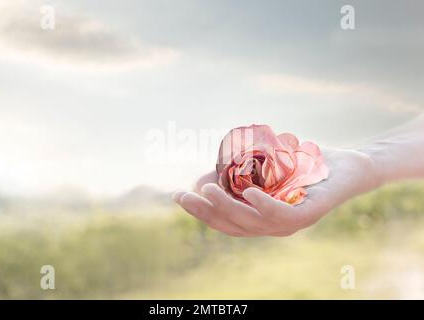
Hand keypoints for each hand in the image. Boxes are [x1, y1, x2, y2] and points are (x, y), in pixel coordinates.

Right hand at [173, 148, 379, 236]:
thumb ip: (236, 174)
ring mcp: (291, 222)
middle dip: (205, 212)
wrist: (349, 166)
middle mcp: (273, 226)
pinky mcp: (308, 214)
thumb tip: (201, 177)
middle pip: (233, 226)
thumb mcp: (263, 167)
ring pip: (252, 222)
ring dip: (226, 207)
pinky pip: (281, 216)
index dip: (200, 212)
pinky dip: (262, 205)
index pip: (226, 222)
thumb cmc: (305, 166)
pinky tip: (246, 192)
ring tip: (207, 189)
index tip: (178, 196)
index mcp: (261, 218)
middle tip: (184, 195)